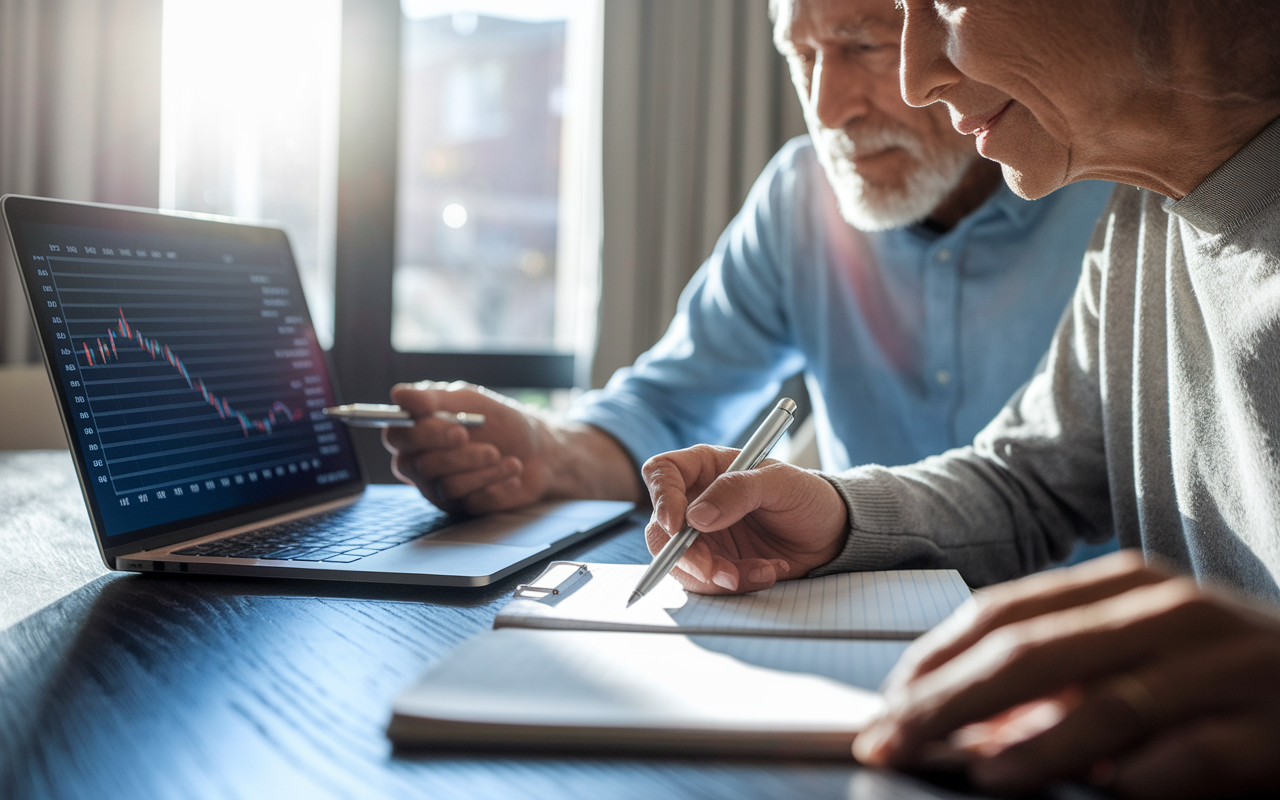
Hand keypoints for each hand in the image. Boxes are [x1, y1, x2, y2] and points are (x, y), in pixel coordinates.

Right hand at [383, 381, 549, 514]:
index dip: (424, 436)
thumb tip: (399, 395)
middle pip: (420, 466)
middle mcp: (422, 464)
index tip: (460, 431)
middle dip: (459, 457)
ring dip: (484, 470)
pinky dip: (498, 484)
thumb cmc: (498, 422)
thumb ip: (433, 398)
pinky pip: (473, 502)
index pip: (397, 437)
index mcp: (416, 435)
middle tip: (490, 448)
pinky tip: (512, 472)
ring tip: (505, 458)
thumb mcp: (468, 401)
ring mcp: (440, 489)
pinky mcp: (463, 508)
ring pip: (449, 486)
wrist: (538, 450)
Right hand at [642, 444, 847, 594]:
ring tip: (762, 571)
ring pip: (682, 562)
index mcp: (705, 467)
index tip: (679, 526)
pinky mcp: (716, 563)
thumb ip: (738, 491)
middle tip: (718, 571)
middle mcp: (697, 501)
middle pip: (662, 529)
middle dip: (686, 557)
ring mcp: (704, 535)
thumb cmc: (807, 496)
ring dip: (717, 576)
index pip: (662, 474)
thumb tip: (696, 517)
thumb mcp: (781, 483)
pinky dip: (736, 583)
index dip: (662, 499)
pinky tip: (767, 572)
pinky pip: (708, 581)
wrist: (831, 534)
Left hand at [852, 551, 1279, 798]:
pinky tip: (1103, 792)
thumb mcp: (1132, 654)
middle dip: (952, 702)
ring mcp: (1223, 666)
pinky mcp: (1269, 728)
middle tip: (894, 742)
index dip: (935, 659)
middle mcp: (1168, 613)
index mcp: (1124, 585)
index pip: (1004, 613)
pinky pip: (1192, 754)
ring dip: (1036, 746)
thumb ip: (1055, 679)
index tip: (885, 705)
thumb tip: (964, 726)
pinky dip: (1141, 775)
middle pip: (1035, 654)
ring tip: (977, 773)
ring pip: (1109, 704)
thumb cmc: (1217, 673)